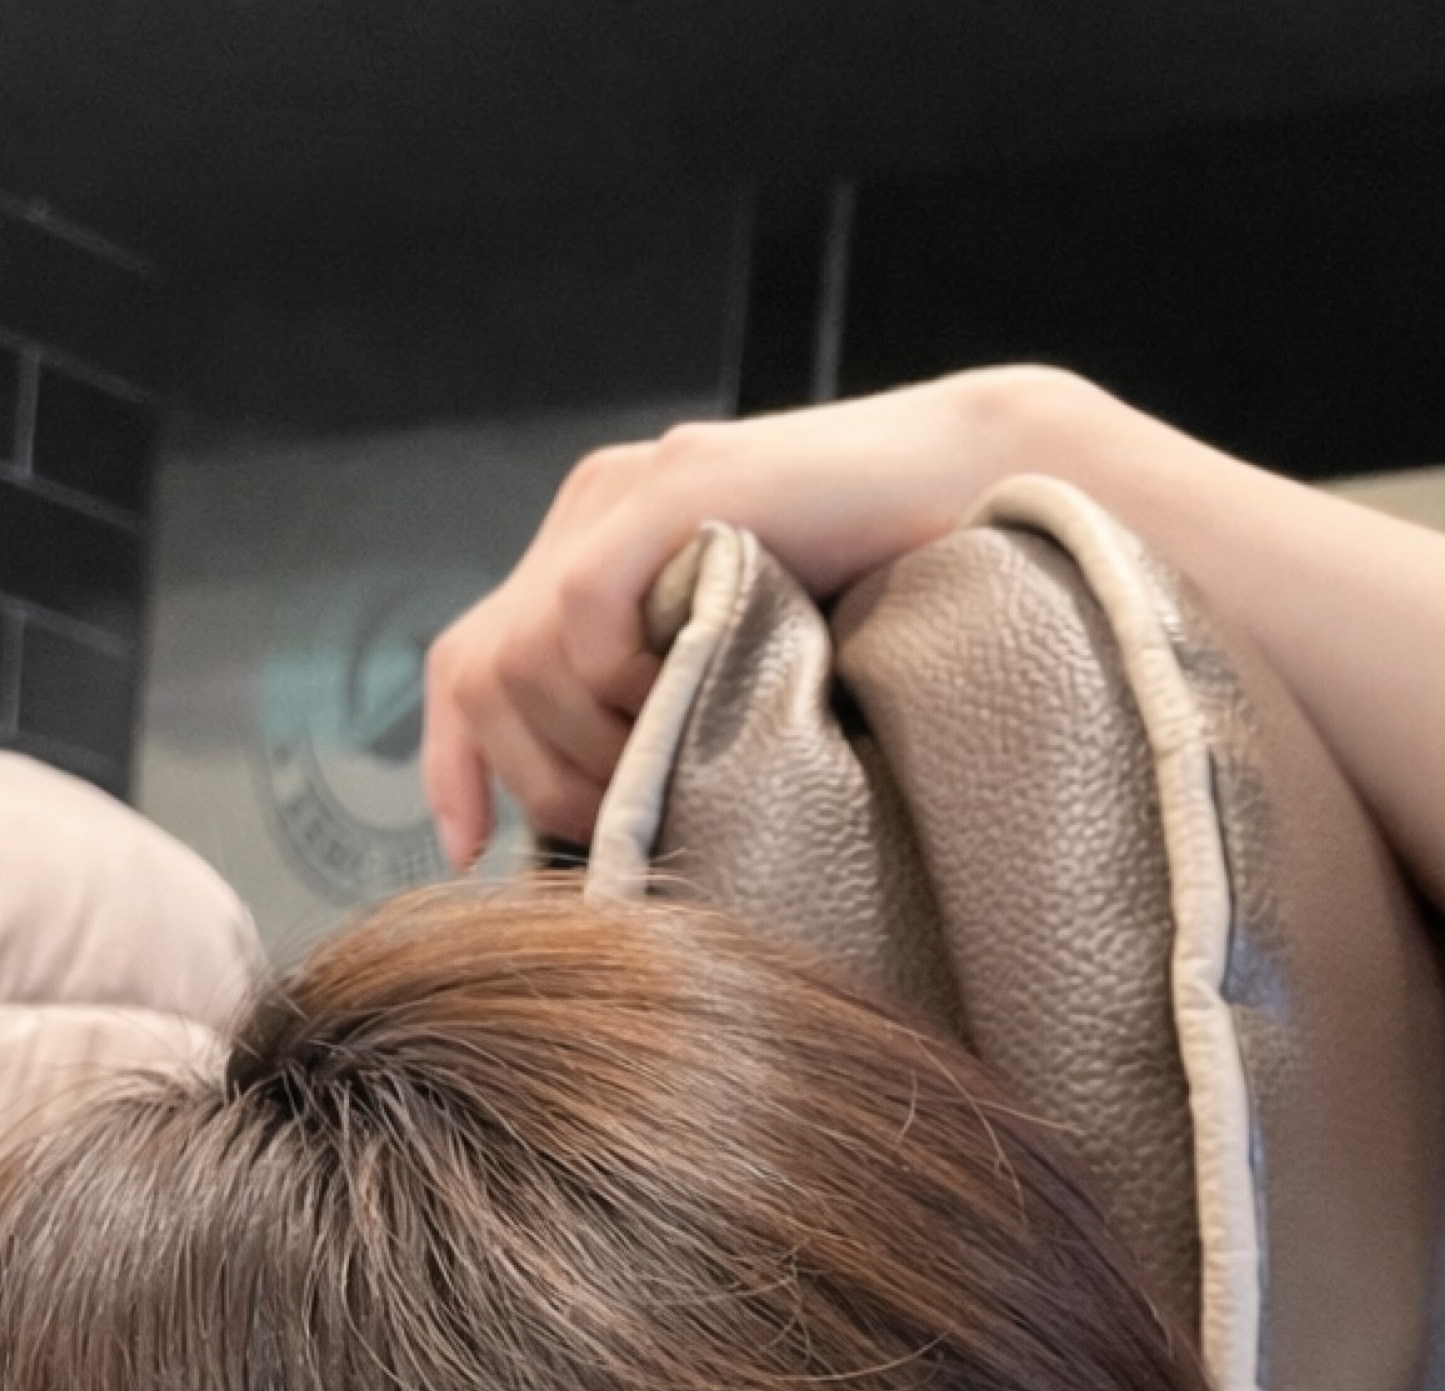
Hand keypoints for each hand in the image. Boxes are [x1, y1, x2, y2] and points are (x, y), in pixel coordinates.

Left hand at [420, 367, 1092, 861]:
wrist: (988, 488)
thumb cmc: (891, 601)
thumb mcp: (746, 677)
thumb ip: (671, 716)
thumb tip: (613, 826)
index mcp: (596, 553)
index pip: (473, 662)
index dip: (456, 766)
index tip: (468, 853)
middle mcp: (592, 512)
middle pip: (481, 671)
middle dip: (534, 780)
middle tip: (623, 828)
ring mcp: (627, 491)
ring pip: (525, 655)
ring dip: (589, 746)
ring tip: (675, 769)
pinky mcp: (679, 483)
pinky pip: (583, 611)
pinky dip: (621, 682)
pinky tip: (700, 699)